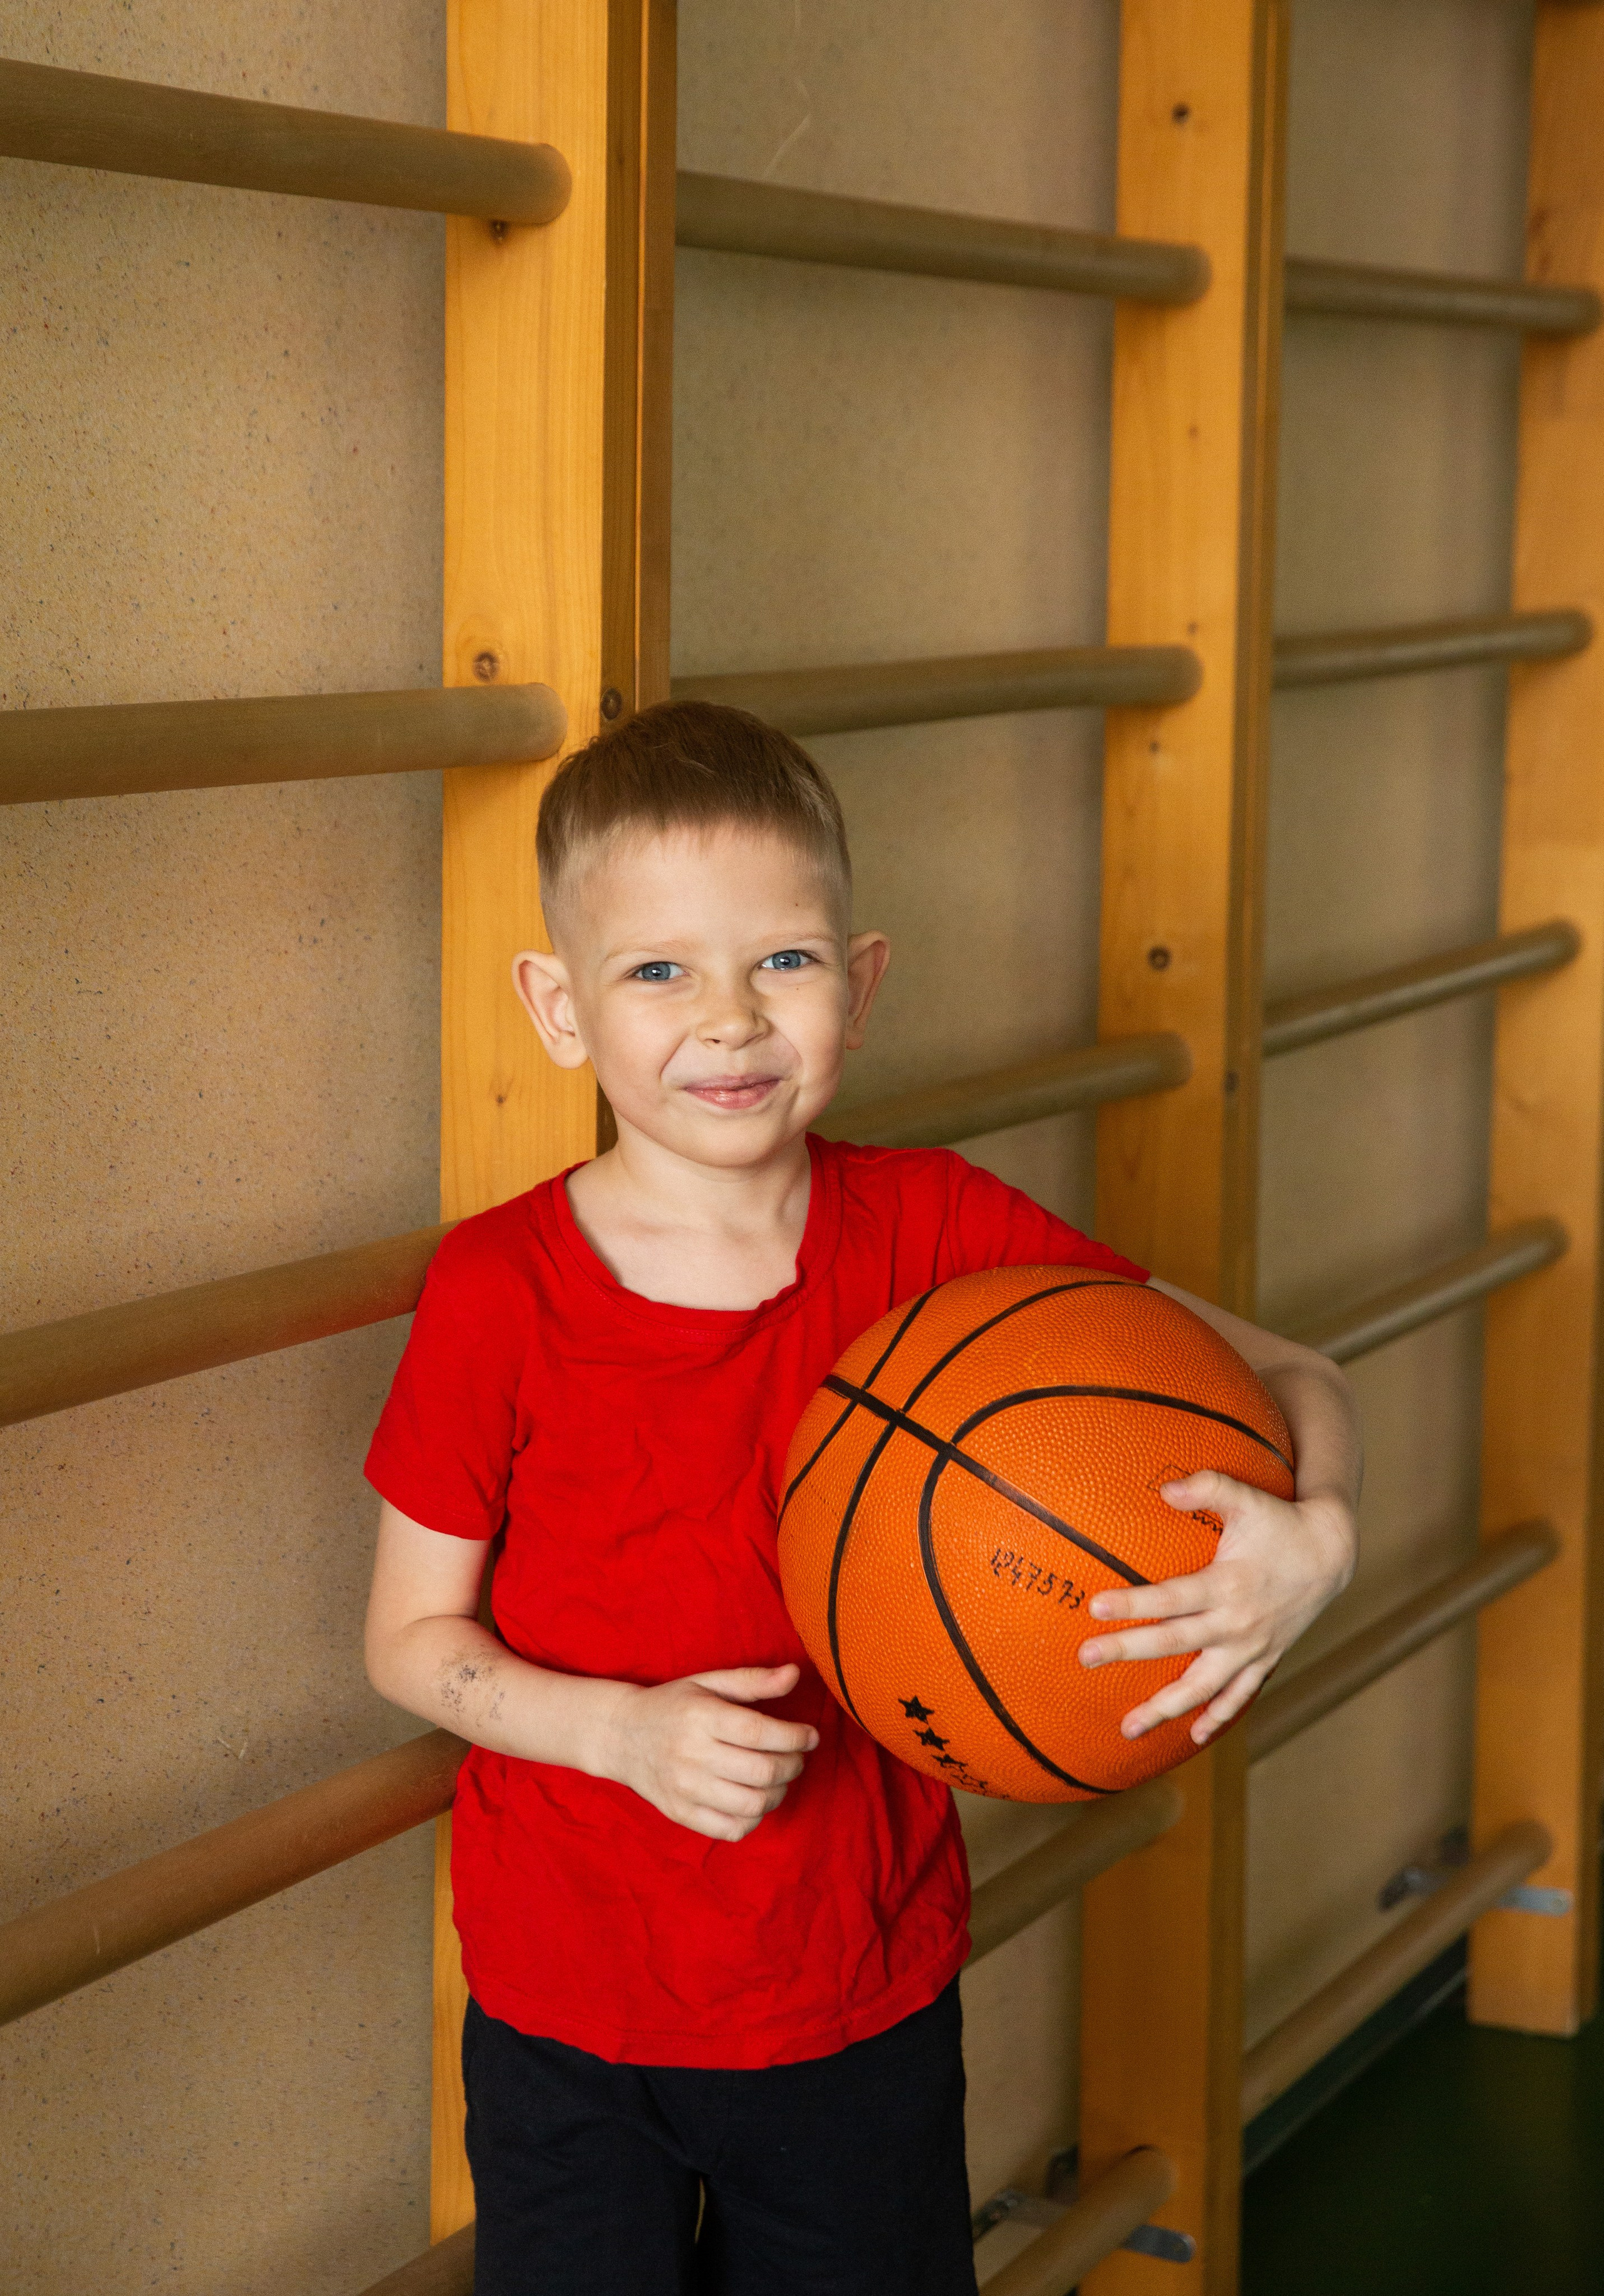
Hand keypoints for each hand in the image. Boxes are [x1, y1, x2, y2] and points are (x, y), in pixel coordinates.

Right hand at [598, 1663, 818, 1840]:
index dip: (795, 1737)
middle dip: (793, 1765)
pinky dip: (754, 1818)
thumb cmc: (674, 1704)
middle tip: (797, 1757)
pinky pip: (731, 1829)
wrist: (622, 1735)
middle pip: (762, 1771)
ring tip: (779, 1778)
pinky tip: (755, 1799)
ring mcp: (684, 1789)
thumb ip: (753, 1680)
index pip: (760, 1733)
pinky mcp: (680, 1814)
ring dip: (779, 1793)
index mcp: (700, 1716)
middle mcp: (691, 1754)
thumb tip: (795, 1674)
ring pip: (752, 1804)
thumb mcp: (709, 1682)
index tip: (811, 1735)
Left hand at [1077, 1474, 1356, 1746]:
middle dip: (1128, 1651)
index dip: (1133, 1603)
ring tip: (1128, 1728)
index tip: (1095, 1606)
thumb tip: (1164, 1490)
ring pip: (1203, 1686)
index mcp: (1228, 1584)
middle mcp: (1238, 1623)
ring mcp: (1252, 1647)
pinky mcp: (1265, 1659)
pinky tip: (1194, 1735)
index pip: (1172, 1598)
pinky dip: (1218, 1716)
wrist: (1331, 1554)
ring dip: (1165, 1707)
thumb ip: (1207, 1487)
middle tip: (1086, 1657)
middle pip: (1175, 1643)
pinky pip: (1240, 1695)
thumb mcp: (1247, 1497)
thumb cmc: (1280, 1521)